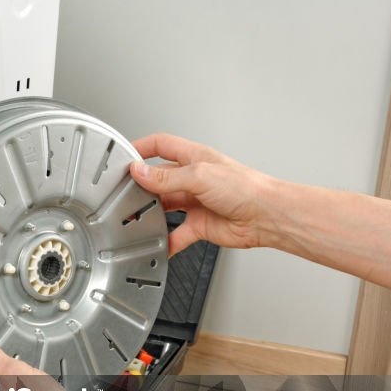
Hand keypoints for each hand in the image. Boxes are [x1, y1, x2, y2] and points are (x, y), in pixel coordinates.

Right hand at [129, 133, 279, 255]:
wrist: (267, 216)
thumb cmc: (246, 188)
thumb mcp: (199, 176)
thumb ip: (165, 176)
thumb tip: (139, 172)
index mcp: (194, 158)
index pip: (161, 145)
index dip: (141, 147)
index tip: (122, 155)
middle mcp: (194, 178)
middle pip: (159, 178)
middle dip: (142, 185)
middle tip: (124, 193)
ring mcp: (196, 202)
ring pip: (164, 207)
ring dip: (151, 213)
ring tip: (136, 218)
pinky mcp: (199, 224)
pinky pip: (177, 234)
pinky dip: (167, 241)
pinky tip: (159, 244)